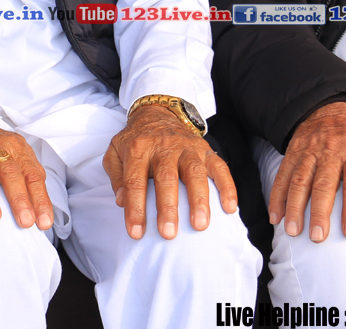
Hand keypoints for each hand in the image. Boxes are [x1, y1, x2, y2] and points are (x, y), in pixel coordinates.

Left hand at [103, 104, 235, 240]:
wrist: (158, 113)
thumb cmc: (136, 141)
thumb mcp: (115, 153)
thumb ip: (117, 176)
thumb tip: (122, 201)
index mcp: (138, 148)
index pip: (134, 181)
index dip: (135, 208)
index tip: (136, 232)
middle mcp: (164, 146)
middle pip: (166, 177)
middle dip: (167, 207)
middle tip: (168, 233)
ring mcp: (187, 148)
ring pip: (195, 172)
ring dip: (198, 200)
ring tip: (200, 225)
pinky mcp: (206, 150)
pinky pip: (219, 167)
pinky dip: (227, 187)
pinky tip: (230, 208)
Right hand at [269, 102, 345, 243]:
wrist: (331, 109)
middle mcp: (330, 151)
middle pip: (323, 185)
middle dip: (319, 212)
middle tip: (318, 237)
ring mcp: (308, 151)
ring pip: (299, 180)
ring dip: (294, 207)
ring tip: (292, 231)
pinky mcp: (293, 152)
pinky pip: (283, 175)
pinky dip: (277, 196)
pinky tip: (275, 216)